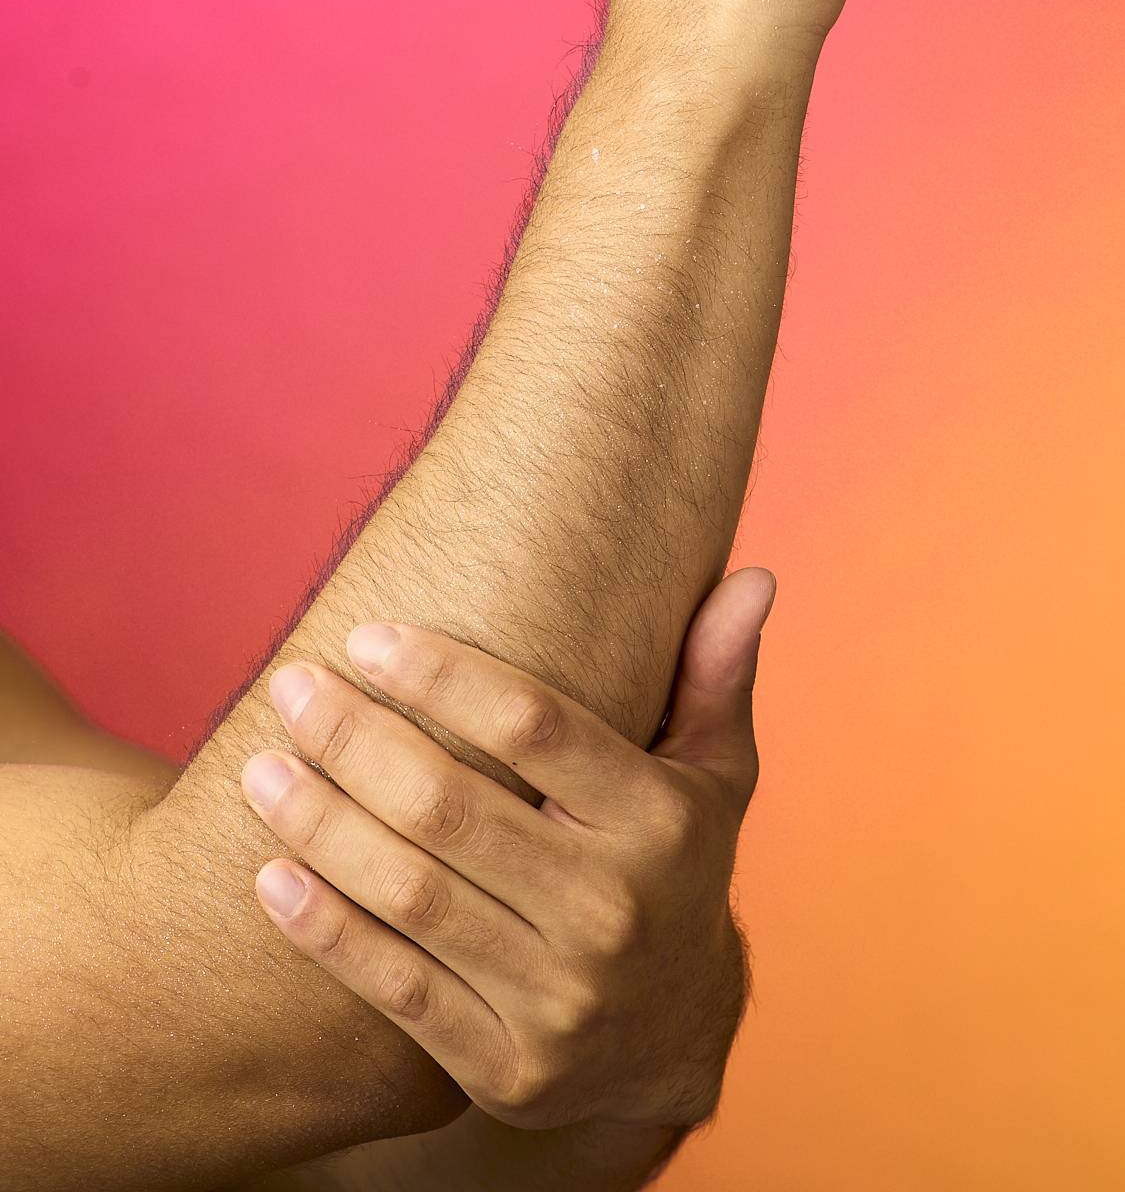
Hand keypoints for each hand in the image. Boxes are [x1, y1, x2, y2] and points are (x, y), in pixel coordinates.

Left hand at [239, 567, 776, 1133]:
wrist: (678, 1040)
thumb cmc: (676, 867)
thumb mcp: (715, 774)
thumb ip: (717, 674)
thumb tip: (753, 577)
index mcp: (661, 822)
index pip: (535, 728)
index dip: (443, 676)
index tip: (367, 637)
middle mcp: (614, 911)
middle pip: (452, 808)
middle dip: (354, 739)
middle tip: (291, 688)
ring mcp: (560, 998)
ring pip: (410, 895)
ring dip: (320, 825)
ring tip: (260, 766)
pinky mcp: (508, 1068)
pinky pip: (395, 988)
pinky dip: (324, 930)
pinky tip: (269, 874)